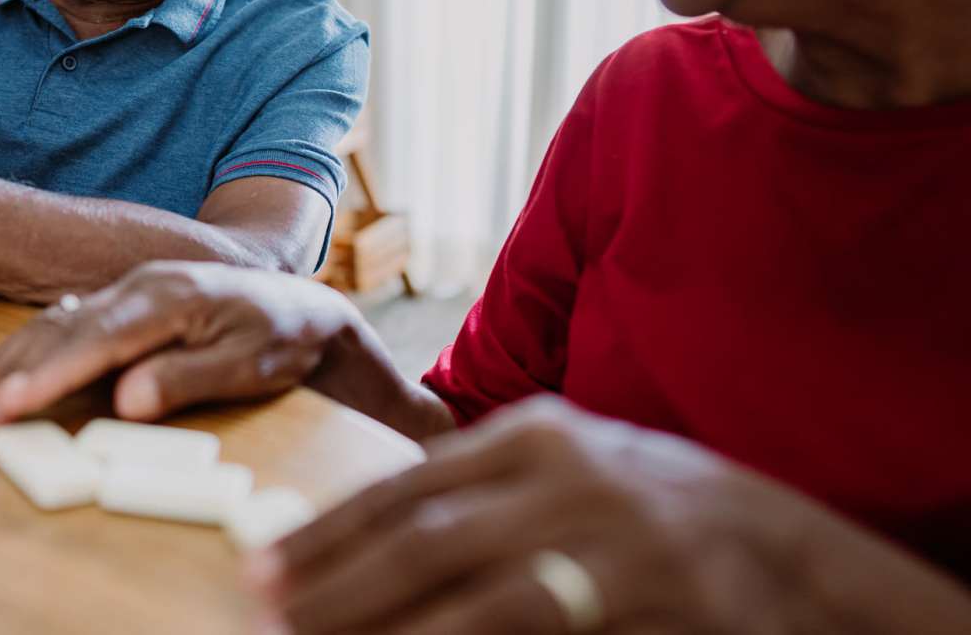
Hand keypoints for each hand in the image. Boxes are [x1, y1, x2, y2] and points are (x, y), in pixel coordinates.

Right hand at [0, 260, 353, 442]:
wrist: (305, 307)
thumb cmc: (280, 340)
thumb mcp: (248, 366)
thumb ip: (187, 379)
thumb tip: (126, 401)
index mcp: (172, 298)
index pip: (99, 341)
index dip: (49, 377)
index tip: (6, 407)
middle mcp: (144, 287)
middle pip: (64, 332)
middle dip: (8, 378)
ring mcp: (133, 290)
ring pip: (56, 325)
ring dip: (5, 364)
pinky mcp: (129, 302)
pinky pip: (67, 322)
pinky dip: (27, 349)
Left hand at [245, 396, 822, 634]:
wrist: (785, 550)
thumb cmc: (654, 505)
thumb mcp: (568, 470)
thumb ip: (483, 489)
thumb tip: (379, 526)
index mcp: (540, 436)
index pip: (413, 485)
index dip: (334, 530)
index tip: (268, 566)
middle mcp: (572, 481)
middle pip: (431, 542)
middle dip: (341, 586)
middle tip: (271, 616)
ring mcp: (619, 549)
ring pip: (484, 604)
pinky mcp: (658, 610)